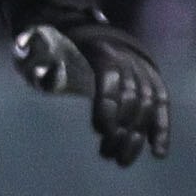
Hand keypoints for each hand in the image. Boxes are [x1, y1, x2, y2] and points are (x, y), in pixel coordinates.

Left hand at [16, 18, 169, 165]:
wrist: (91, 34)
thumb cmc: (60, 48)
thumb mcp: (46, 50)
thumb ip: (40, 59)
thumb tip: (34, 67)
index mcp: (100, 49)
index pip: (110, 79)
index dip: (108, 106)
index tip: (101, 130)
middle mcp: (128, 59)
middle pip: (131, 97)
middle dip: (121, 130)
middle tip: (107, 154)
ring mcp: (144, 70)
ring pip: (147, 105)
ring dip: (136, 137)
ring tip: (120, 161)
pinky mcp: (154, 82)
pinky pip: (162, 106)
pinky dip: (161, 129)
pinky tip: (158, 153)